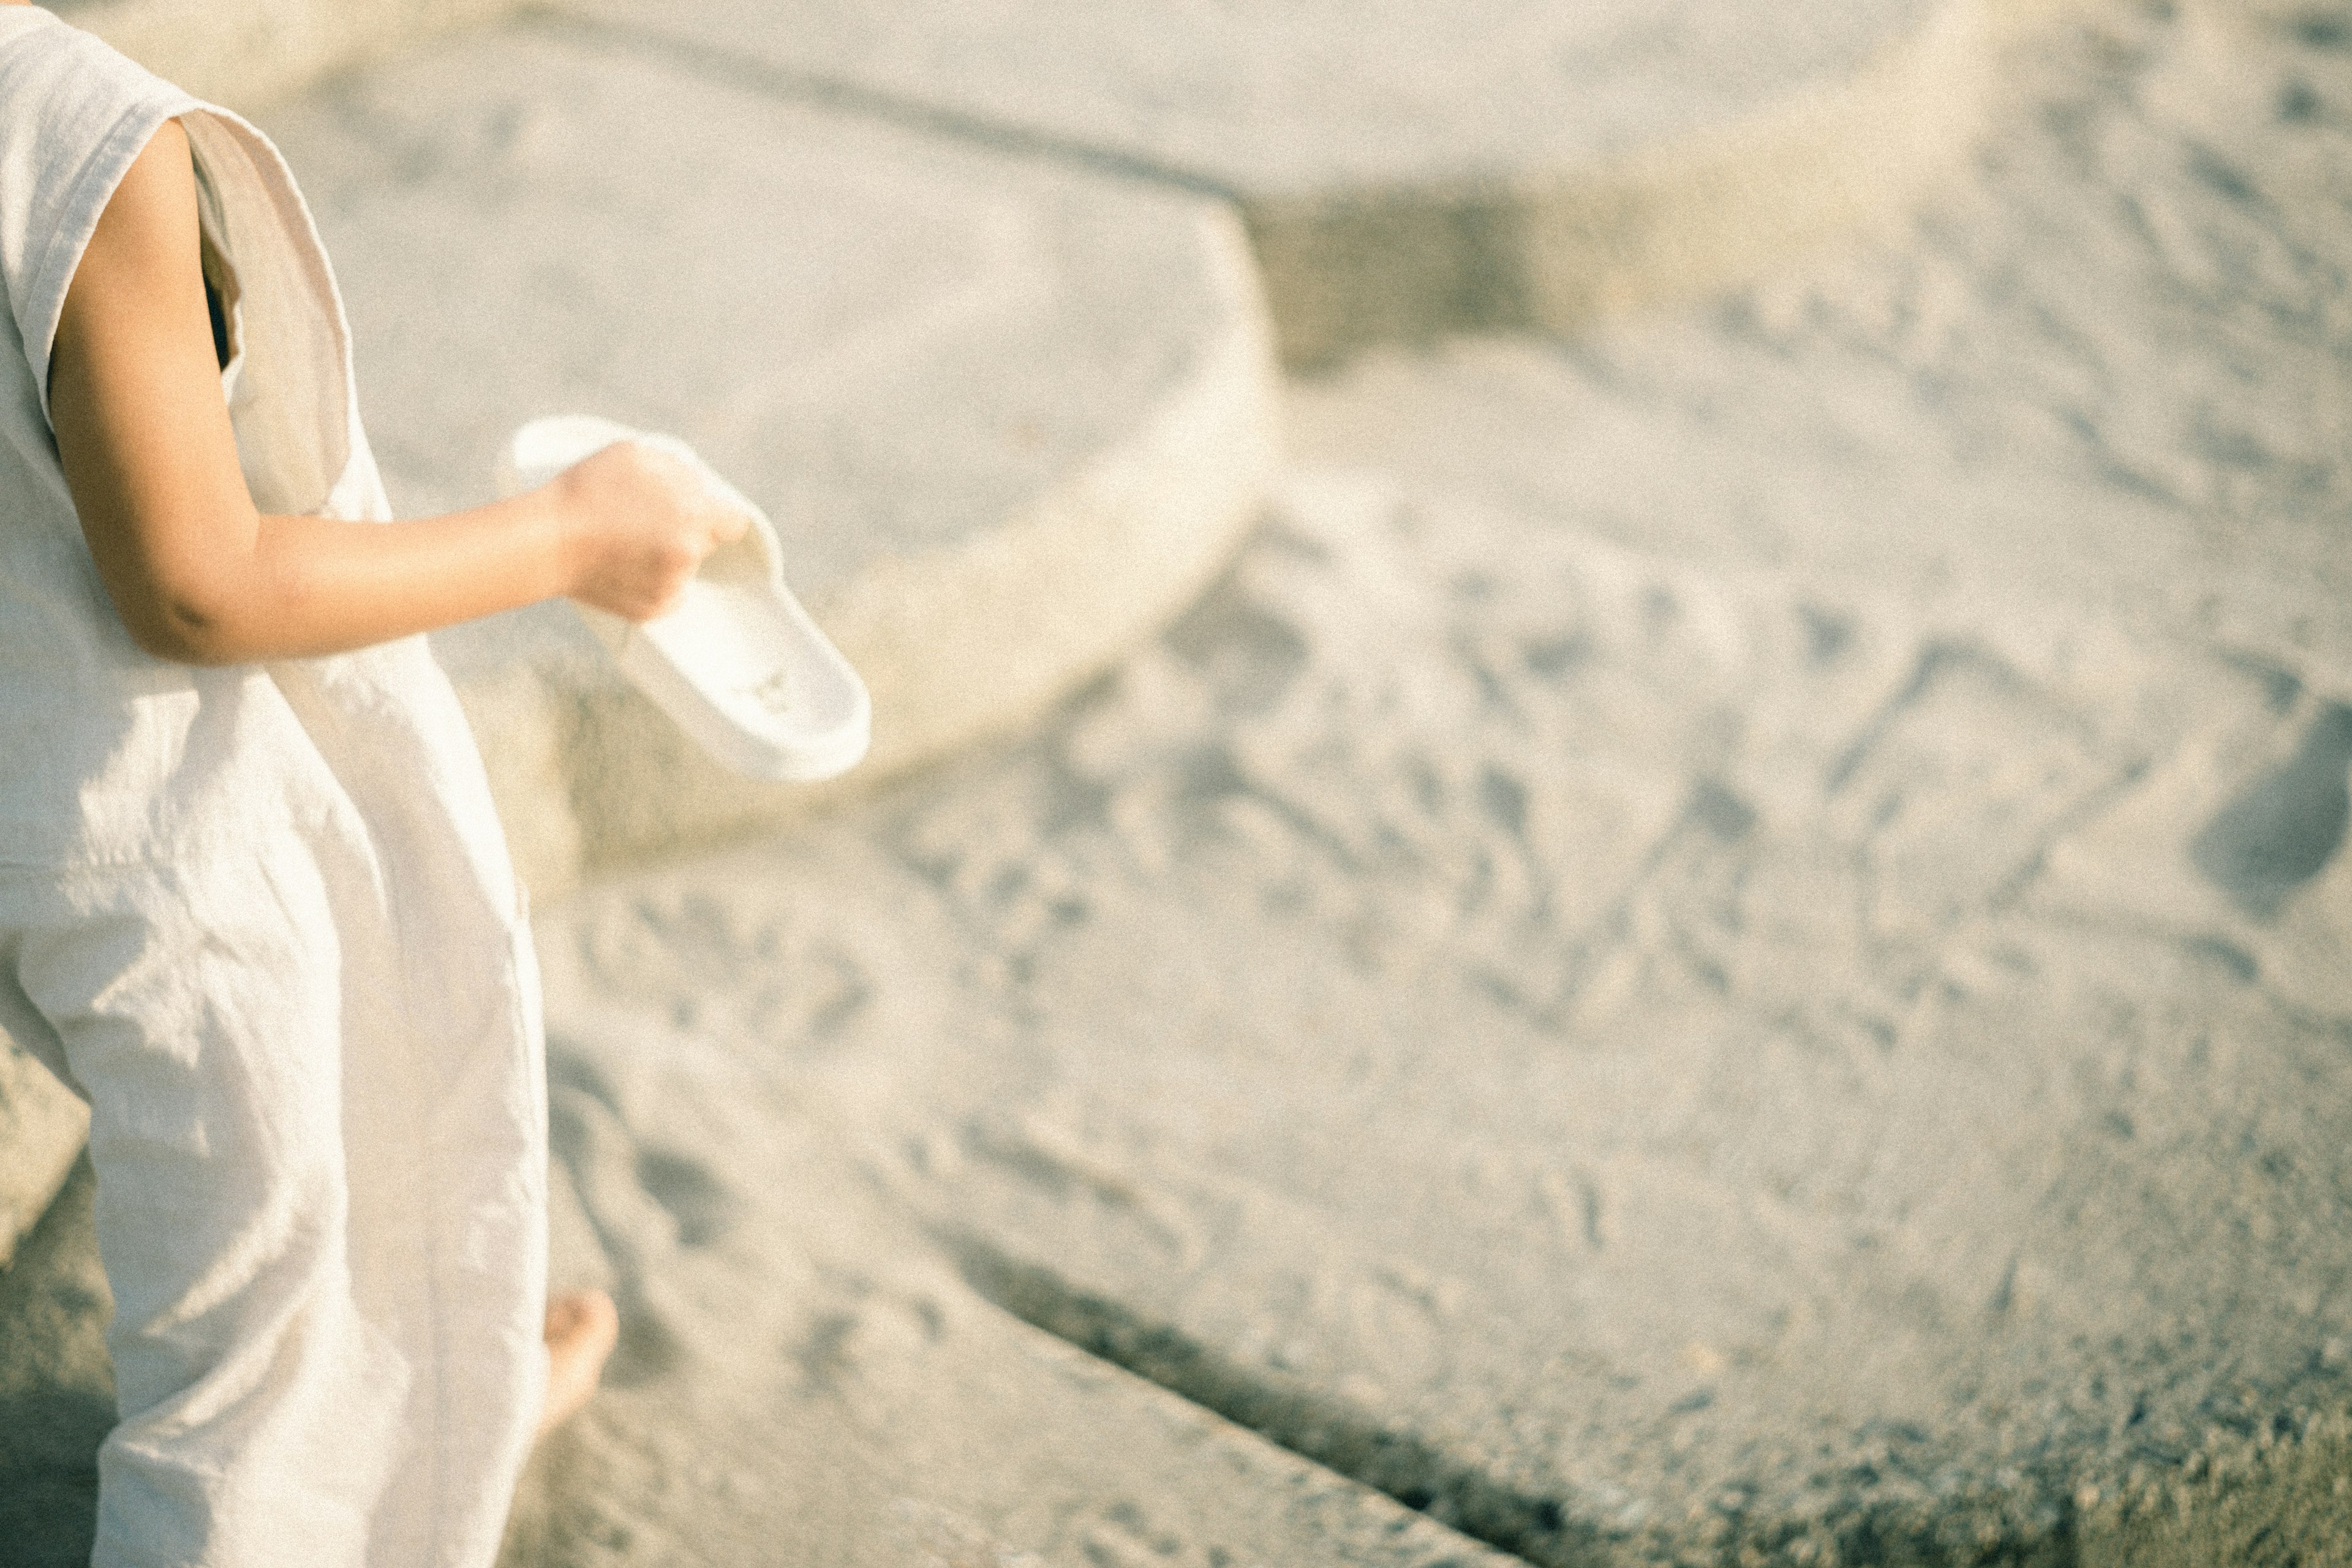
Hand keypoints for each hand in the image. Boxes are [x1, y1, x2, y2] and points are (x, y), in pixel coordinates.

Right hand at [554, 440, 750, 621]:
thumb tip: (700, 484)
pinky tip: (623, 565)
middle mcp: (689, 553)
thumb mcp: (636, 456)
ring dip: (668, 558)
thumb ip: (679, 470)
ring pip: (684, 570)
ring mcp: (672, 586)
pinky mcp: (653, 610)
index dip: (717, 515)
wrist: (547, 540)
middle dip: (686, 532)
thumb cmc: (587, 492)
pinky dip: (652, 582)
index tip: (702, 514)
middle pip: (705, 544)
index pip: (735, 522)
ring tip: (627, 543)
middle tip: (648, 522)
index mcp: (694, 514)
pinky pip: (667, 593)